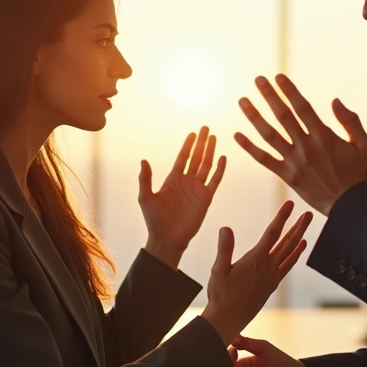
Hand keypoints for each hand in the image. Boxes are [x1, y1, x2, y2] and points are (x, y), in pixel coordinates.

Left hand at [139, 126, 226, 268]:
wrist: (167, 239)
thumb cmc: (154, 220)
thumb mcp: (145, 197)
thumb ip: (145, 179)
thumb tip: (143, 160)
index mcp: (173, 179)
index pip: (183, 157)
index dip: (188, 145)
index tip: (193, 133)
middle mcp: (187, 181)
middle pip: (196, 157)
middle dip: (202, 143)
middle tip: (206, 128)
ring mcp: (197, 189)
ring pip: (206, 166)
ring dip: (211, 152)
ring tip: (215, 137)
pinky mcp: (206, 198)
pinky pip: (215, 181)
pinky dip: (220, 170)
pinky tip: (223, 158)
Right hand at [201, 202, 311, 344]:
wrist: (228, 319)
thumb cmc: (220, 295)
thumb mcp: (218, 270)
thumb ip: (224, 248)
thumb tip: (226, 228)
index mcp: (255, 260)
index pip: (272, 233)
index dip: (282, 217)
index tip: (290, 204)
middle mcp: (268, 267)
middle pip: (287, 242)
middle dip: (298, 226)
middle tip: (308, 213)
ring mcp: (272, 276)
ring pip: (290, 253)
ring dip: (300, 237)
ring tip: (306, 225)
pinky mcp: (272, 284)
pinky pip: (288, 265)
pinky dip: (296, 255)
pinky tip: (300, 248)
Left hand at [235, 75, 366, 214]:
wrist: (350, 207)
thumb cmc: (359, 175)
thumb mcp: (364, 145)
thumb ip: (351, 121)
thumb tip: (335, 101)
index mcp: (324, 136)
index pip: (302, 108)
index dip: (289, 91)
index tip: (278, 77)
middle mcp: (307, 147)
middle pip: (283, 116)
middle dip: (269, 96)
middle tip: (258, 80)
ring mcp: (295, 162)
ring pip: (269, 135)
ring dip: (254, 117)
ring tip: (242, 101)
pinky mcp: (287, 176)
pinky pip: (265, 160)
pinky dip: (250, 148)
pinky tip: (237, 135)